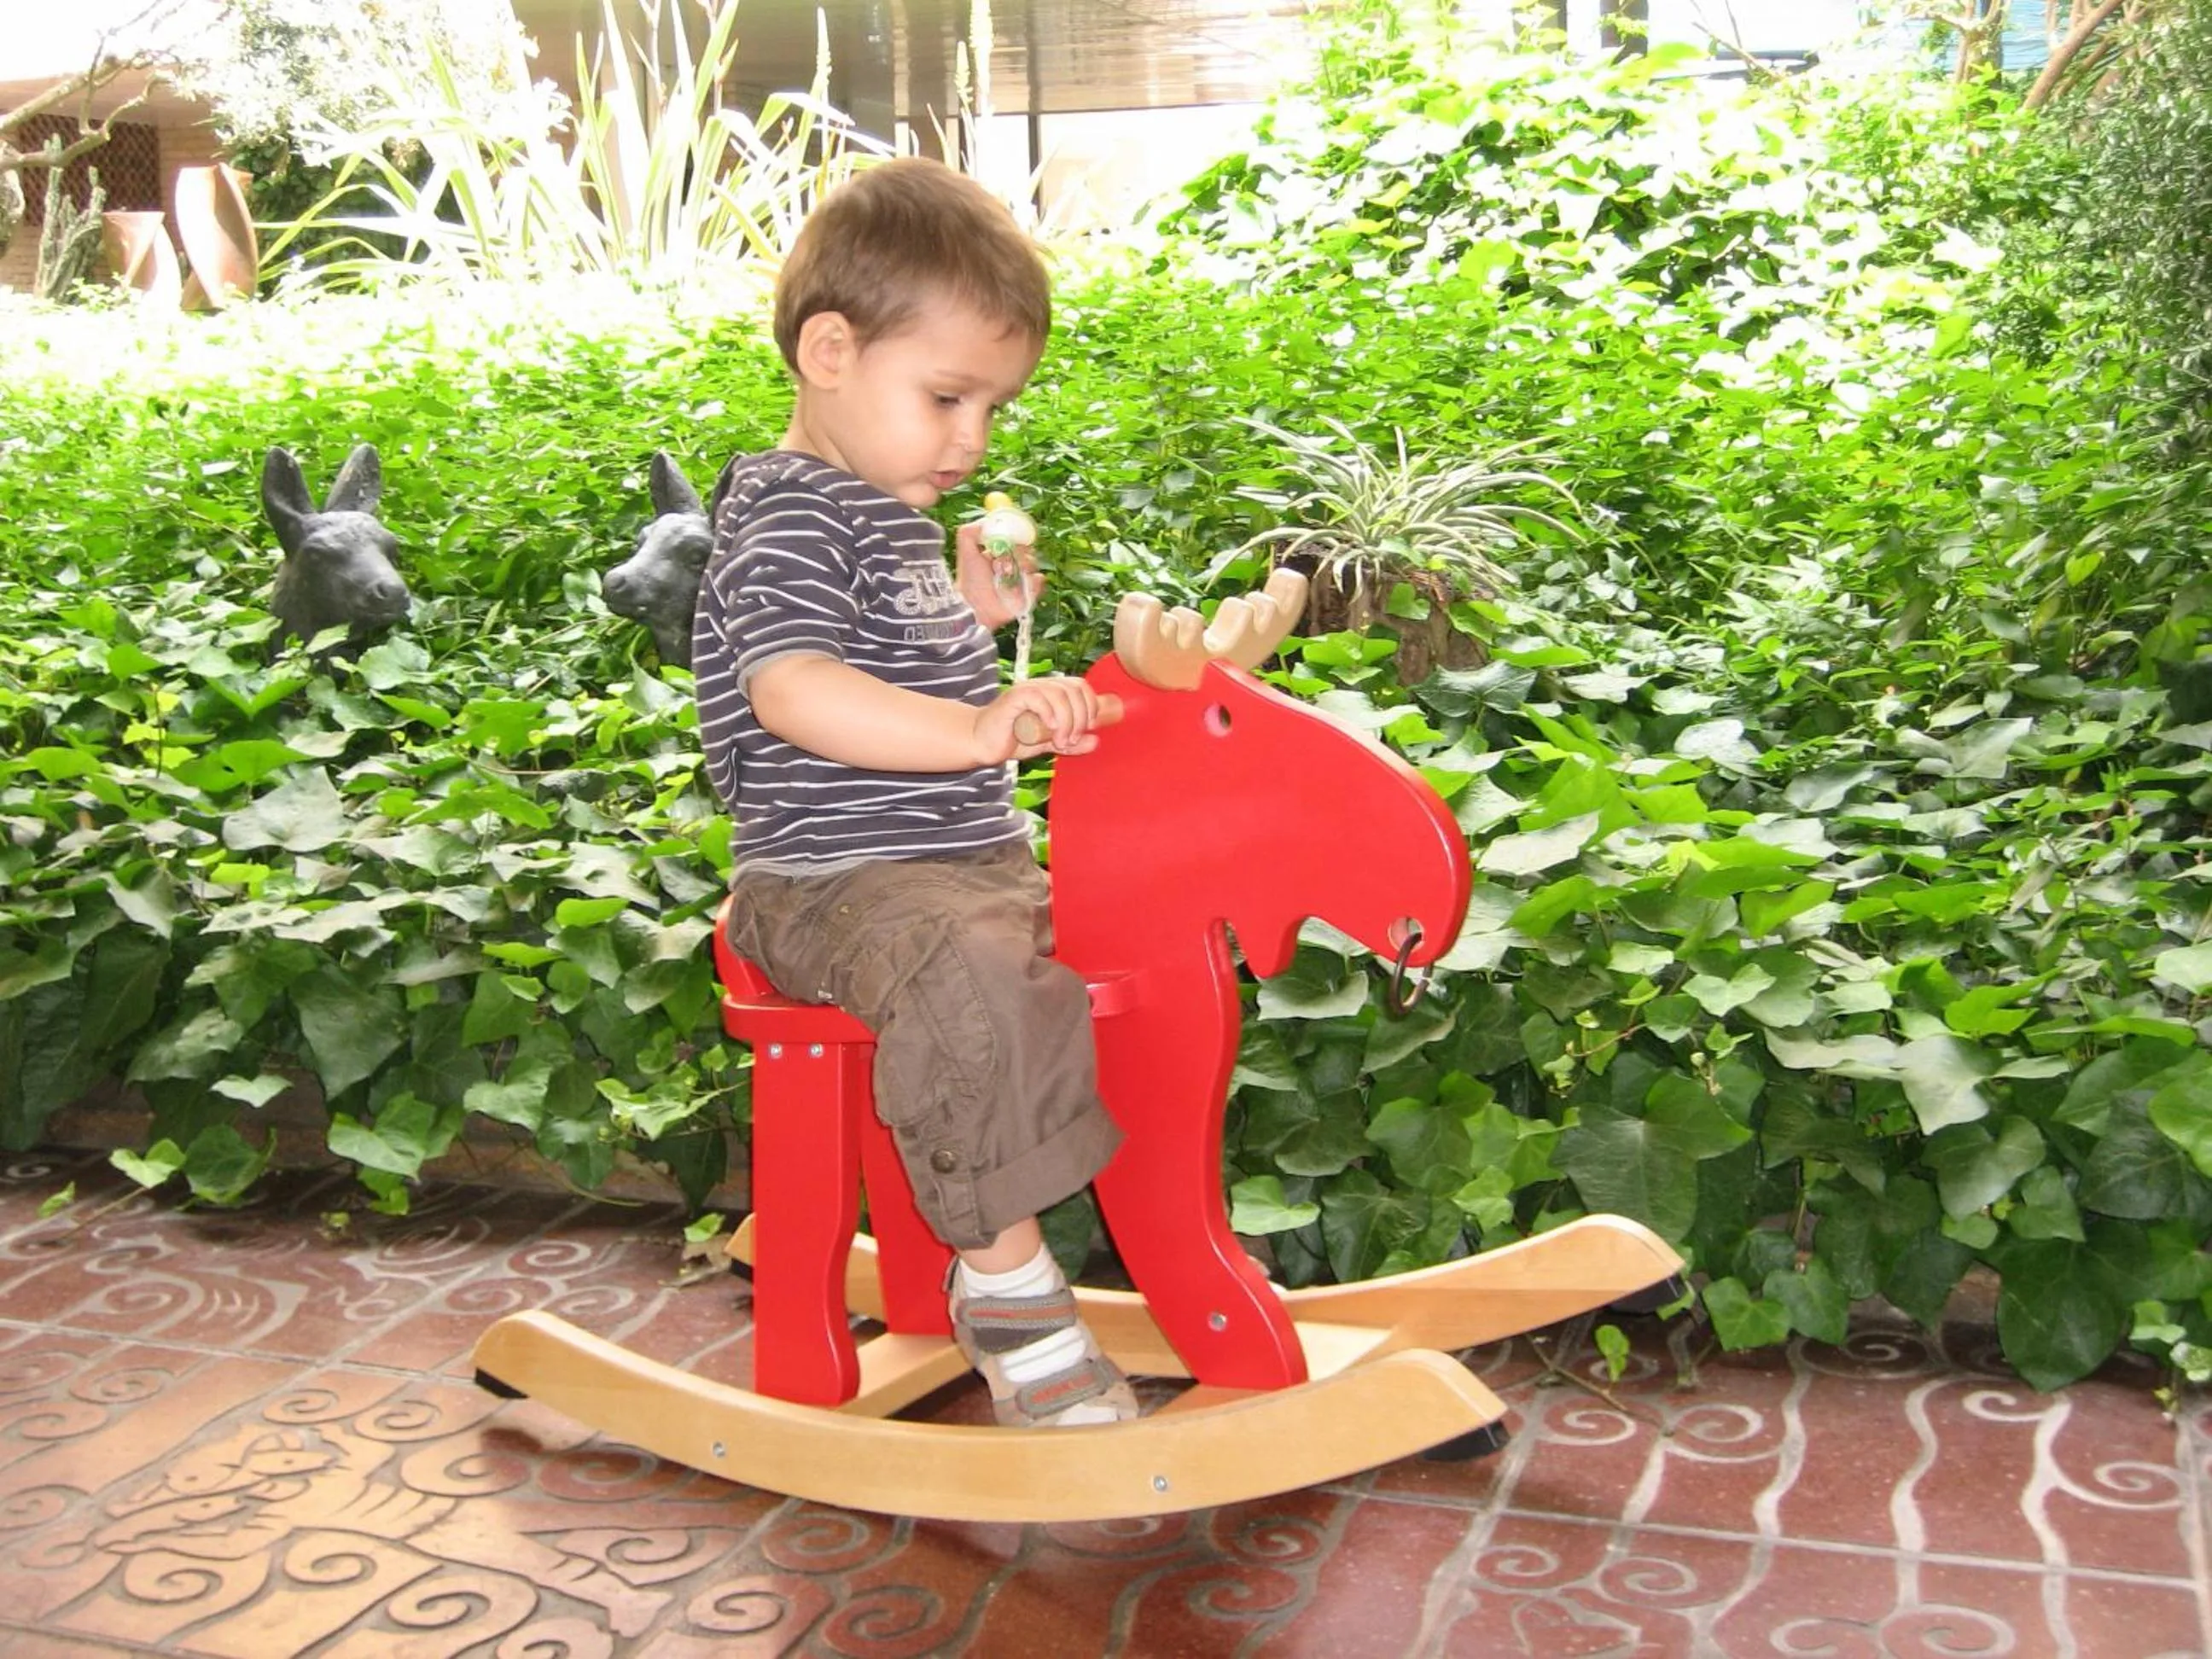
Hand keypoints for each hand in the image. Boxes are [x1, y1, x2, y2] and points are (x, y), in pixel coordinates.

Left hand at [955, 518, 1042, 630]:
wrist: (975, 608)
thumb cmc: (969, 580)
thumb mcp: (965, 550)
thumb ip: (971, 531)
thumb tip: (988, 519)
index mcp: (998, 553)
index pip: (1013, 538)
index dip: (1014, 536)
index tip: (1009, 539)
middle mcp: (1010, 565)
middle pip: (1026, 549)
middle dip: (1018, 551)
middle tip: (1005, 559)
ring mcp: (1021, 579)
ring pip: (1034, 563)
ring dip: (1023, 565)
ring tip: (1008, 574)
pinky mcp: (1029, 594)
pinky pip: (1040, 581)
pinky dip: (1034, 581)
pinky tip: (1021, 585)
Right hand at [972, 676, 1105, 762]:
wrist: (982, 743)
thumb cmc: (1013, 739)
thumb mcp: (1048, 744)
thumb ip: (1071, 743)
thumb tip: (1095, 741)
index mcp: (1052, 692)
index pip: (1081, 687)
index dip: (1091, 705)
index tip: (1087, 729)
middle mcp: (1041, 686)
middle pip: (1075, 689)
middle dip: (1081, 717)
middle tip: (1072, 739)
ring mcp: (1027, 689)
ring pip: (1059, 694)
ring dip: (1067, 721)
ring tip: (1060, 740)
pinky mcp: (1014, 697)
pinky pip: (1037, 697)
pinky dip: (1049, 713)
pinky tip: (1049, 729)